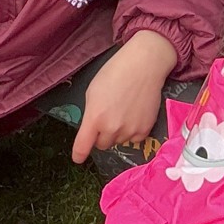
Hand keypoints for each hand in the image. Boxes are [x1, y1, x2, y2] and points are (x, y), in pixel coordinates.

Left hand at [72, 31, 177, 163]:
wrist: (144, 66)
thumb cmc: (115, 73)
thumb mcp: (93, 92)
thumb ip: (91, 114)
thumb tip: (94, 129)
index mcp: (95, 118)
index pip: (83, 146)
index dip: (79, 154)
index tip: (78, 158)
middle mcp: (111, 128)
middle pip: (102, 144)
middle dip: (102, 135)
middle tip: (109, 117)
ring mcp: (129, 130)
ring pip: (119, 141)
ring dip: (118, 132)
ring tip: (124, 111)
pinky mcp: (145, 130)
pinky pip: (134, 139)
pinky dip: (133, 131)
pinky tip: (135, 114)